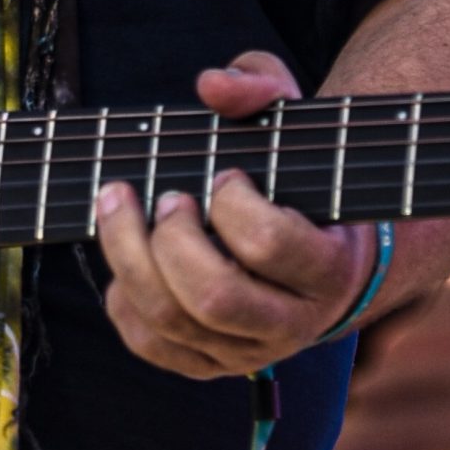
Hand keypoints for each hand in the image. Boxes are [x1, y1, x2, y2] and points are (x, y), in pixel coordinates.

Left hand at [94, 52, 376, 378]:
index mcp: (329, 268)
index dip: (234, 204)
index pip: (272, 245)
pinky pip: (150, 344)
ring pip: (174, 323)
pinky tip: (125, 255)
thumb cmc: (297, 175)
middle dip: (172, 238)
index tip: (224, 174)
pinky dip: (123, 297)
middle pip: (214, 297)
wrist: (318, 250)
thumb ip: (262, 85)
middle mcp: (292, 323)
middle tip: (168, 196)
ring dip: (130, 257)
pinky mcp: (209, 364)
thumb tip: (211, 85)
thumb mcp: (294, 119)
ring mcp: (248, 351)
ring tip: (120, 204)